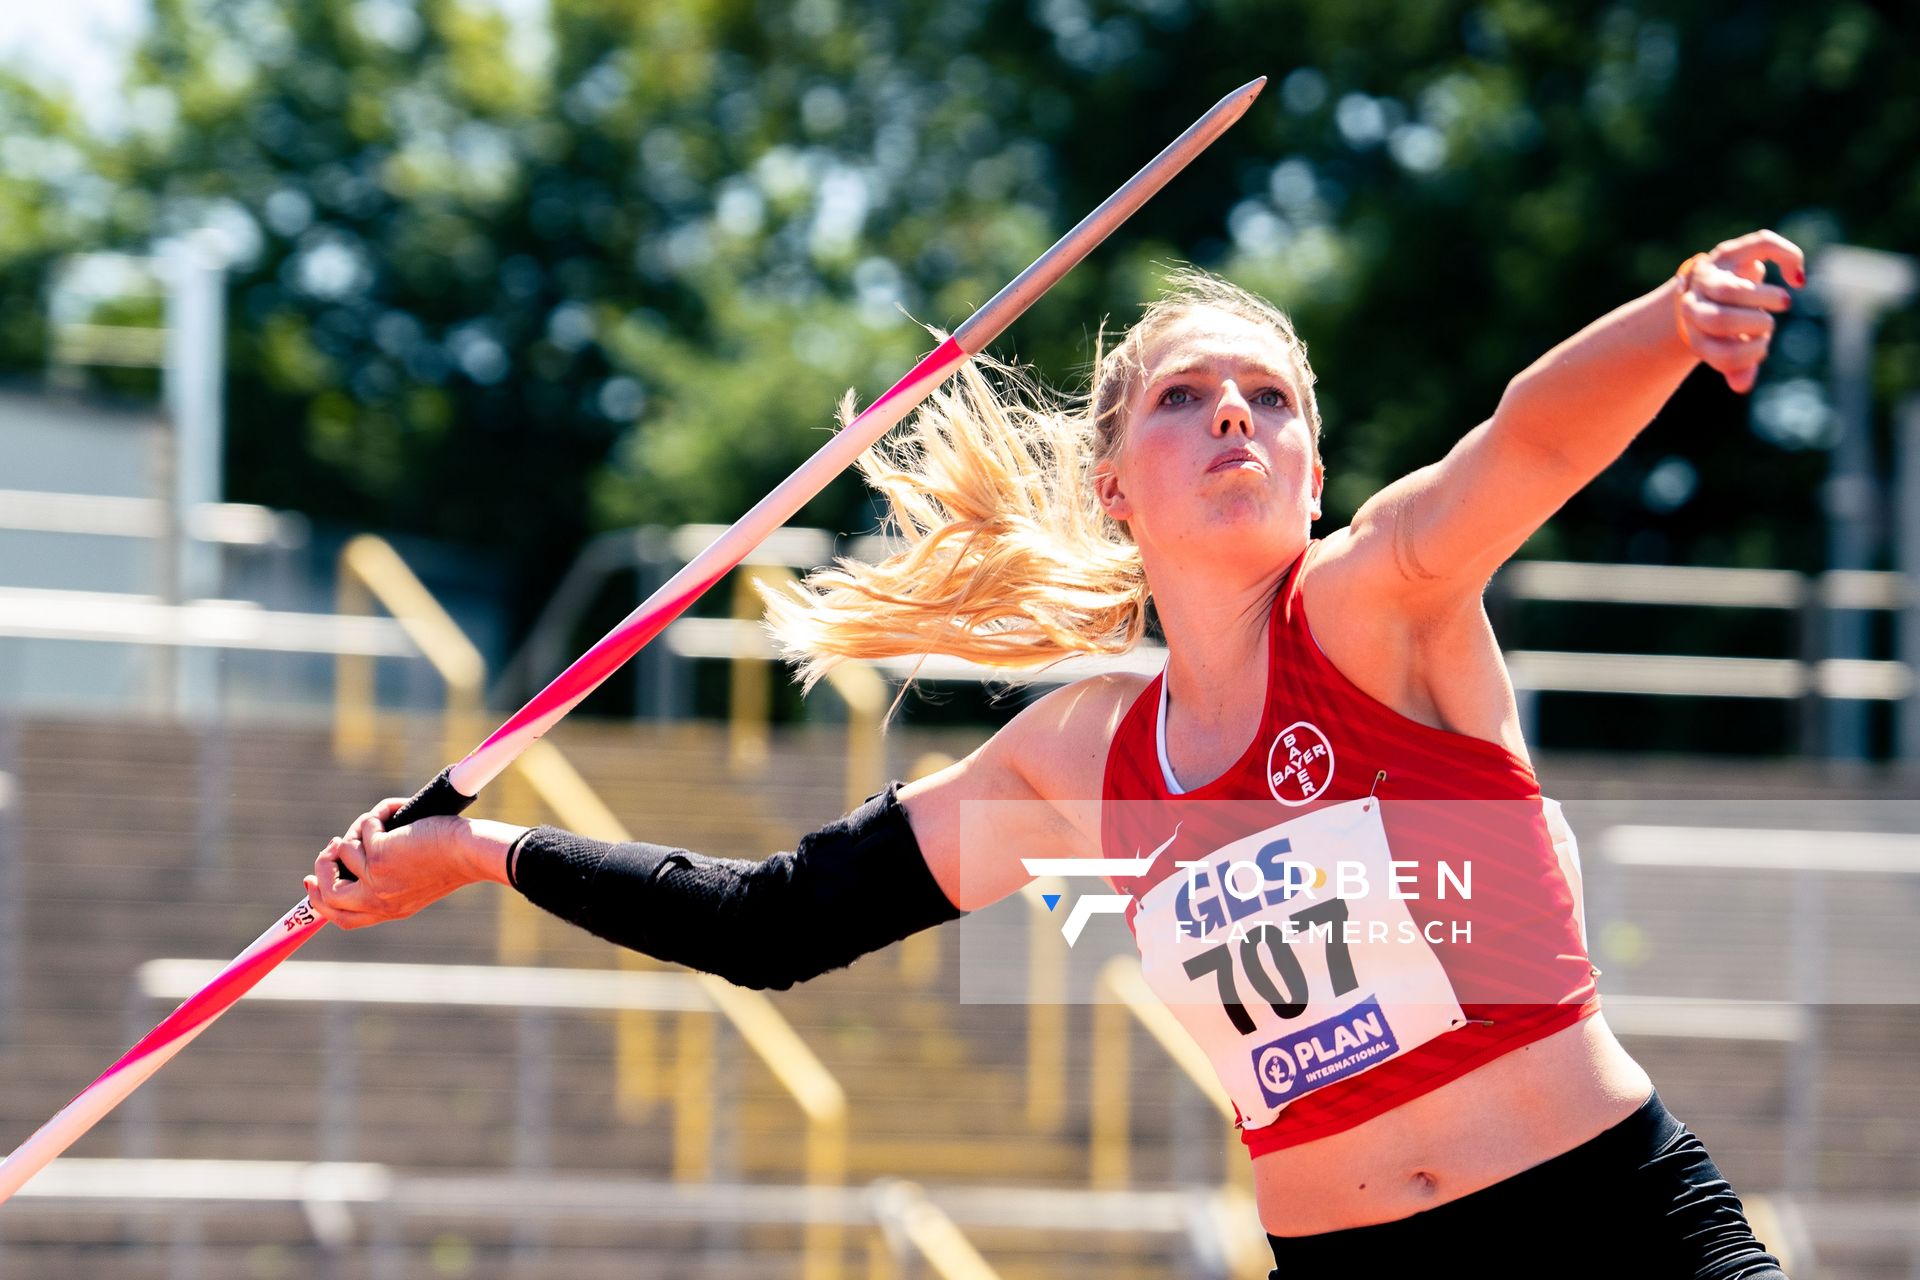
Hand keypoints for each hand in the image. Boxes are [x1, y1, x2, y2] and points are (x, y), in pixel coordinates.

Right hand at [303, 797, 521, 929]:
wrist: (471, 852)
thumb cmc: (454, 857)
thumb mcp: (417, 876)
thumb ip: (388, 874)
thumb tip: (349, 852)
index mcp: (389, 911)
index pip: (342, 918)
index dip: (321, 899)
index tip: (310, 879)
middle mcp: (379, 902)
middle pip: (327, 896)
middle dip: (321, 868)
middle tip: (333, 845)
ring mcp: (376, 881)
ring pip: (343, 854)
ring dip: (360, 828)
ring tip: (387, 818)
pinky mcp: (380, 857)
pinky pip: (363, 829)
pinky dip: (380, 813)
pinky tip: (401, 811)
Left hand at [1674, 229, 1804, 393]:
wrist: (1704, 286)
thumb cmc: (1722, 323)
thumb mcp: (1727, 344)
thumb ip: (1737, 365)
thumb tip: (1742, 385)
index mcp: (1692, 328)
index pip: (1713, 351)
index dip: (1744, 355)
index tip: (1762, 348)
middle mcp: (1694, 299)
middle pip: (1717, 321)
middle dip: (1751, 326)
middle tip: (1770, 325)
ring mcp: (1710, 273)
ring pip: (1728, 289)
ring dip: (1761, 299)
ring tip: (1783, 303)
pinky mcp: (1731, 250)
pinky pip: (1760, 247)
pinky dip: (1786, 260)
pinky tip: (1798, 279)